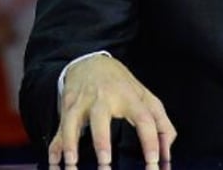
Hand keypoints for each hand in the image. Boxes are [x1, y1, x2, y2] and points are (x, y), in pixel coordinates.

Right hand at [49, 55, 176, 165]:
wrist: (91, 61)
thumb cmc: (122, 85)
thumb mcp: (144, 97)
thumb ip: (161, 123)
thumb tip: (167, 154)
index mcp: (129, 96)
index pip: (143, 118)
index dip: (150, 141)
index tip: (153, 164)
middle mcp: (104, 97)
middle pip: (101, 117)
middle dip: (101, 141)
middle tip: (106, 163)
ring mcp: (83, 101)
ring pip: (73, 121)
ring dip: (71, 143)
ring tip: (72, 164)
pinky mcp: (68, 106)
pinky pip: (59, 127)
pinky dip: (55, 146)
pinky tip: (55, 163)